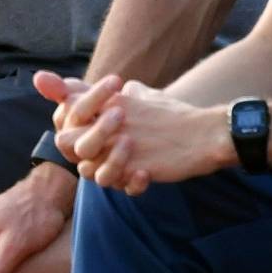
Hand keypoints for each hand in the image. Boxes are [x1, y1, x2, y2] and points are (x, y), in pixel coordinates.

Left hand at [60, 80, 228, 194]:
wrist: (206, 134)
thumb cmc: (175, 115)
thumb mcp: (144, 95)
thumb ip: (123, 94)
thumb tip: (120, 88)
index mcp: (108, 103)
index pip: (68, 110)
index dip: (67, 121)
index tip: (83, 132)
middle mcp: (106, 123)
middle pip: (65, 140)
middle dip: (76, 149)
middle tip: (97, 155)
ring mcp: (118, 146)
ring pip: (85, 168)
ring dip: (100, 170)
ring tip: (121, 168)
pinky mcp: (133, 167)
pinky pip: (114, 184)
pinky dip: (125, 183)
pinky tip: (142, 176)